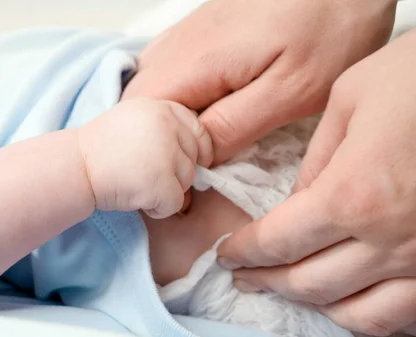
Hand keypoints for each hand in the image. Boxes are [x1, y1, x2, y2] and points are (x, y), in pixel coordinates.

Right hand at [77, 98, 212, 218]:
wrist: (75, 168)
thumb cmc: (101, 149)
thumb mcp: (134, 121)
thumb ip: (165, 129)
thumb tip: (202, 158)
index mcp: (162, 109)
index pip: (198, 129)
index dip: (196, 150)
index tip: (184, 162)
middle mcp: (168, 126)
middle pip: (194, 159)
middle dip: (176, 173)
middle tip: (145, 174)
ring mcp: (166, 154)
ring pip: (187, 182)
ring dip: (166, 190)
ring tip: (135, 183)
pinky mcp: (161, 182)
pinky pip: (175, 203)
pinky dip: (158, 208)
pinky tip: (135, 197)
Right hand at [122, 0, 395, 163]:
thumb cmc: (328, 27)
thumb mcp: (290, 91)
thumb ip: (234, 126)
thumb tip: (197, 158)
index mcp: (193, 63)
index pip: (139, 118)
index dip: (153, 155)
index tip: (183, 181)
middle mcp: (177, 46)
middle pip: (137, 105)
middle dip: (157, 141)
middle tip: (194, 166)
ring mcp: (184, 35)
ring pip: (149, 89)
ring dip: (167, 121)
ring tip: (202, 142)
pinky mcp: (198, 32)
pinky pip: (168, 72)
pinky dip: (177, 99)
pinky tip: (206, 110)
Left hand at [217, 29, 415, 335]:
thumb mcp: (351, 99)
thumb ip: (317, 160)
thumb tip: (296, 200)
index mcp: (354, 195)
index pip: (278, 242)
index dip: (244, 252)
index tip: (229, 253)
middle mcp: (391, 240)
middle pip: (310, 283)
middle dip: (267, 281)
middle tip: (245, 275)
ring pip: (358, 314)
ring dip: (314, 305)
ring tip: (289, 290)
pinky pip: (405, 315)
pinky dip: (368, 315)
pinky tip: (349, 301)